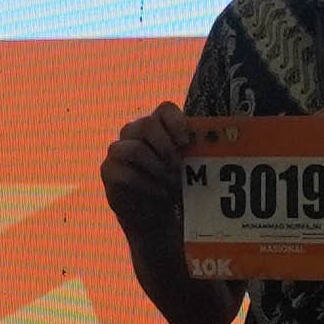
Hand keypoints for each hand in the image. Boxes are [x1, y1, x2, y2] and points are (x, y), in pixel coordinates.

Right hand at [101, 105, 195, 228]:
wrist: (151, 213)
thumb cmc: (172, 183)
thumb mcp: (187, 167)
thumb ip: (195, 153)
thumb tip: (215, 146)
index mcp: (156, 125)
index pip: (165, 109)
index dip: (176, 122)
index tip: (187, 143)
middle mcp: (134, 132)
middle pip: (147, 125)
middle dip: (166, 147)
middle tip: (180, 167)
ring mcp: (118, 149)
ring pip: (135, 149)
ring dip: (158, 168)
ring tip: (172, 183)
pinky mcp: (109, 170)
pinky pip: (126, 173)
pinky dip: (148, 185)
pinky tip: (162, 193)